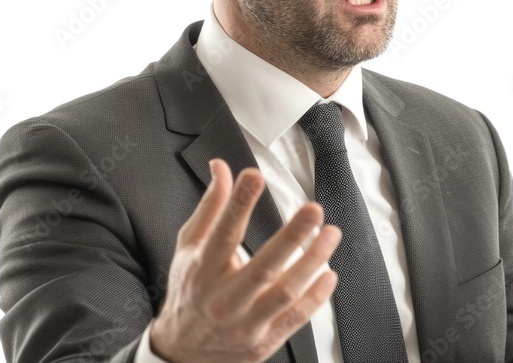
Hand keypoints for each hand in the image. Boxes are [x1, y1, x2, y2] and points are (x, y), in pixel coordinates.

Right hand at [150, 159, 340, 362]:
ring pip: (284, 293)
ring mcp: (245, 323)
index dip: (239, 203)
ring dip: (312, 261)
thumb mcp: (189, 247)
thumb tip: (221, 168)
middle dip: (290, 236)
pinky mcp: (263, 341)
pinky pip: (295, 318)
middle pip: (261, 267)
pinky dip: (315, 297)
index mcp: (203, 270)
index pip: (222, 232)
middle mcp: (223, 299)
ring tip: (330, 234)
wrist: (182, 351)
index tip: (254, 176)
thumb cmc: (190, 290)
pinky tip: (328, 274)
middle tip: (313, 210)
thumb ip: (210, 207)